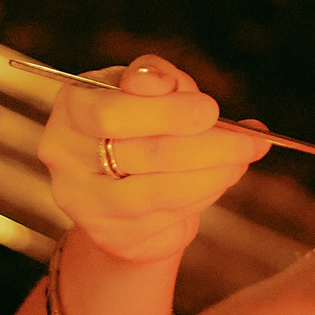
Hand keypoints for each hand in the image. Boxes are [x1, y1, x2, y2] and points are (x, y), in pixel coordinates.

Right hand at [36, 55, 269, 264]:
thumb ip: (155, 78)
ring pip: (161, 191)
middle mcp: (65, 156)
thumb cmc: (138, 122)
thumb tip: (167, 83)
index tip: (211, 110)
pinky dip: (204, 195)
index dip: (167, 112)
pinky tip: (219, 179)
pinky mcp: (109, 236)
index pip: (113, 111)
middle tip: (249, 141)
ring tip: (243, 158)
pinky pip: (168, 216)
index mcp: (71, 106)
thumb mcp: (144, 89)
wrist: (121, 185)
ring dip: (215, 174)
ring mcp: (83, 202)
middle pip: (144, 153)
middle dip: (208, 146)